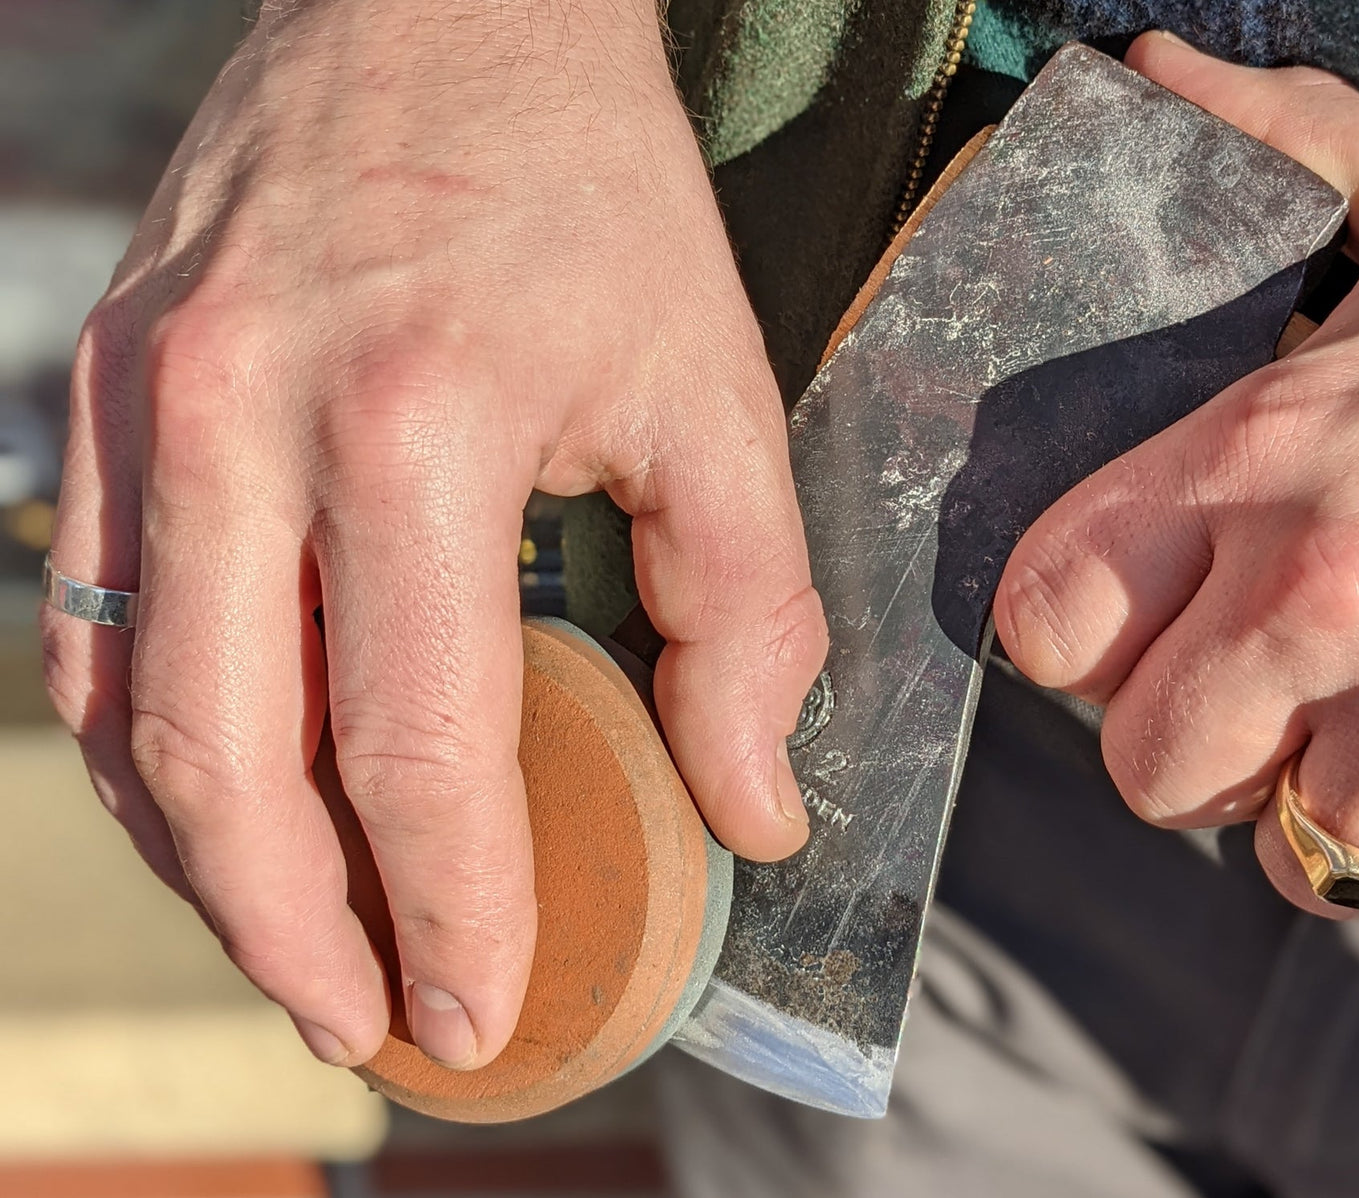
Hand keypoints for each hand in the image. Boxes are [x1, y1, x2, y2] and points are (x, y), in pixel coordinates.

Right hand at [41, 0, 824, 1070]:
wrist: (448, 12)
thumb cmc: (593, 198)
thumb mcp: (715, 392)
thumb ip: (747, 613)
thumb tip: (749, 809)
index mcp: (417, 424)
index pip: (414, 744)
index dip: (449, 908)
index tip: (480, 1014)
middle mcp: (244, 417)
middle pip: (229, 758)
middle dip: (298, 933)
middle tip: (372, 1029)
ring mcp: (148, 398)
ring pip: (130, 705)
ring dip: (207, 866)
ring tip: (296, 955)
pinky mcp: (108, 383)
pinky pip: (87, 612)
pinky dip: (147, 746)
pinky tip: (218, 811)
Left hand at [995, 34, 1358, 987]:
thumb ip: (1289, 147)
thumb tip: (1159, 78)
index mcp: (1259, 458)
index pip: (1047, 617)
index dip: (1076, 640)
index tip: (1124, 628)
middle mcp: (1324, 593)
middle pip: (1148, 767)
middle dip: (1196, 749)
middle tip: (1265, 696)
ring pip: (1296, 850)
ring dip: (1335, 807)